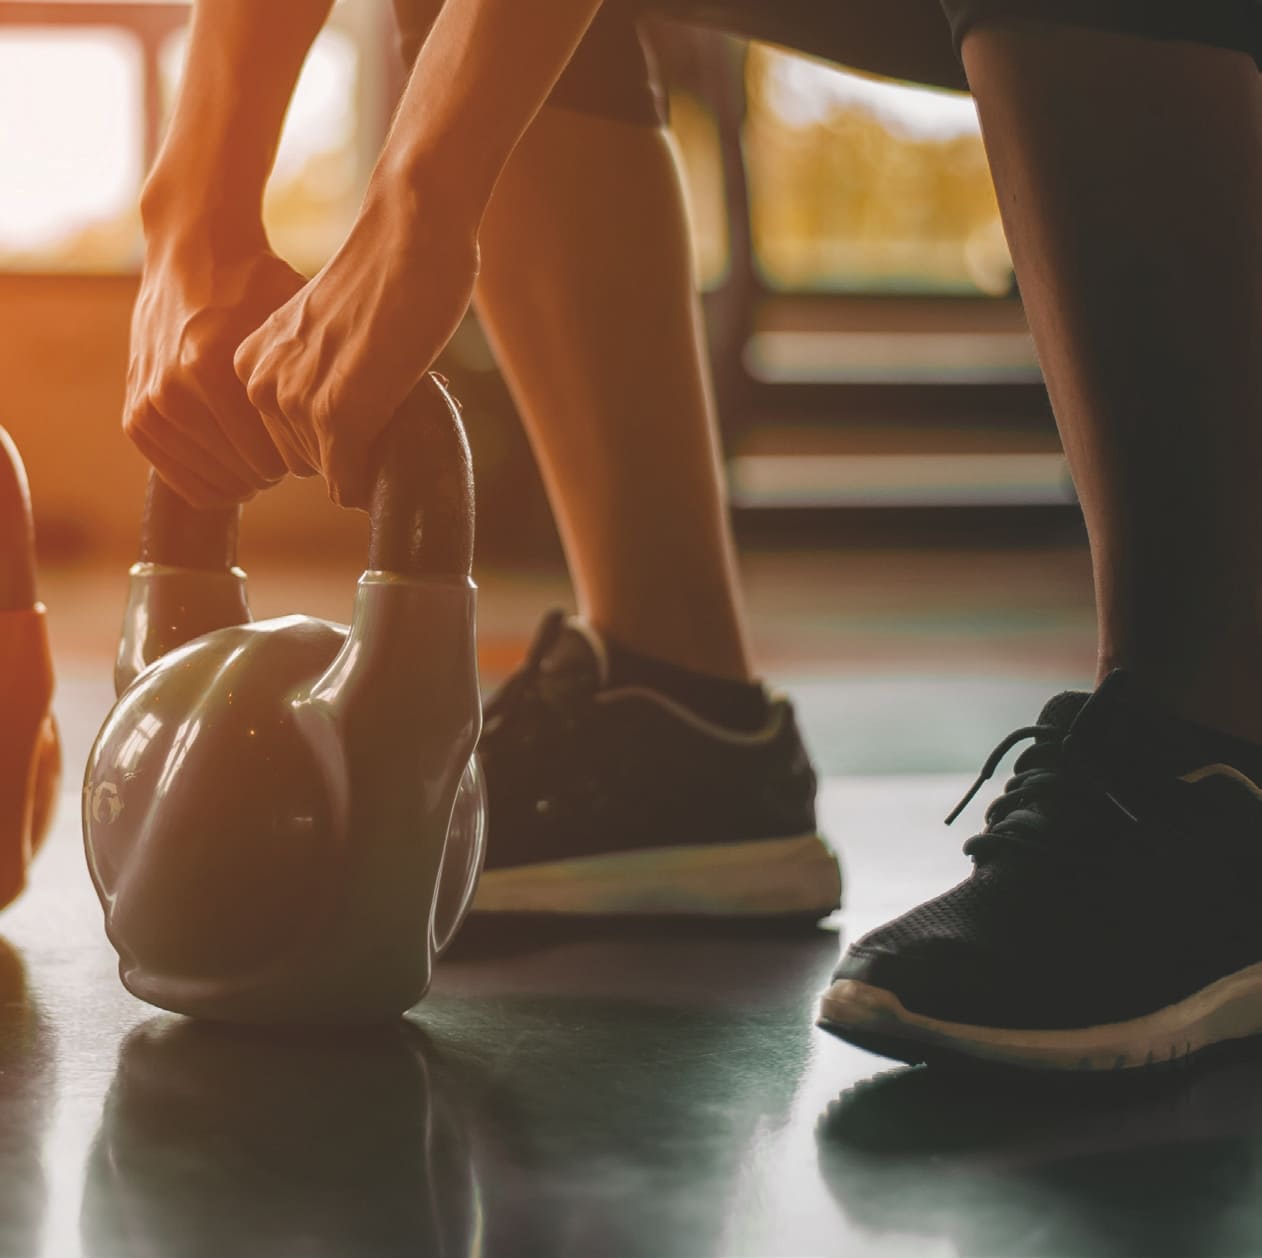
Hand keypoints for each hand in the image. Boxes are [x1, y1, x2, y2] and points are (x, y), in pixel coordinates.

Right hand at [124, 240, 308, 508]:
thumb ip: (318, 375)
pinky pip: (182, 481)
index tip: (315, 438)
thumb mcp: (294, 318)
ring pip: (218, 484)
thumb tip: (359, 433)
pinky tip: (237, 463)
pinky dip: (214, 480)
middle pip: (250, 474)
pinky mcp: (135, 418)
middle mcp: (174, 390)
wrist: (190, 252)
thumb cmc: (255, 285)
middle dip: (277, 466)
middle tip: (290, 442)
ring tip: (263, 447)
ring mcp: (150, 406)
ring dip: (246, 474)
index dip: (305, 456)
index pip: (276, 460)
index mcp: (212, 367)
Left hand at [233, 192, 479, 508]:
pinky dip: (375, 477)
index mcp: (252, 362)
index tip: (364, 398)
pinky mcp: (335, 415)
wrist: (410, 236)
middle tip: (384, 402)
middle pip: (306, 462)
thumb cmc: (385, 277)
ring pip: (332, 475)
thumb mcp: (325, 332)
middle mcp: (261, 383)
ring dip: (367, 456)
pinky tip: (397, 434)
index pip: (285, 440)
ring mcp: (294, 401)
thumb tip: (335, 428)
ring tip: (393, 401)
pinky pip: (350, 482)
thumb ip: (315, 371)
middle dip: (348, 449)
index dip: (334, 433)